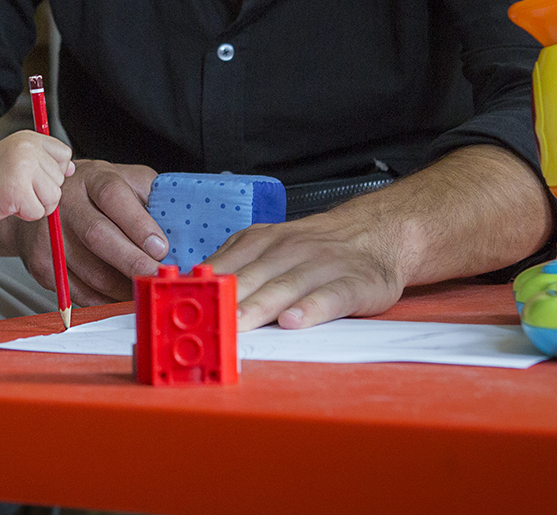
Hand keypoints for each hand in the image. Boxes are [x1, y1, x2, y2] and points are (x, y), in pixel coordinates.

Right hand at [0, 130, 72, 228]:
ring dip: (37, 203)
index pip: (64, 154)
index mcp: (29, 138)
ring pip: (53, 197)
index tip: (37, 175)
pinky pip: (39, 211)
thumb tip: (71, 168)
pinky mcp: (18, 191)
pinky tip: (11, 203)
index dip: (54, 170)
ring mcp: (23, 169)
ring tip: (18, 195)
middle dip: (43, 189)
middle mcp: (28, 149)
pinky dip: (26, 214)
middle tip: (20, 186)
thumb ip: (45, 160)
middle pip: (60, 178)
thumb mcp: (19, 157)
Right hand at [14, 159, 167, 304]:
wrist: (46, 201)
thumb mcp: (126, 180)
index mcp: (93, 179)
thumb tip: (180, 226)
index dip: (138, 224)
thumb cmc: (94, 193)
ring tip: (146, 288)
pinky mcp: (43, 264)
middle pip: (98, 235)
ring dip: (122, 286)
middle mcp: (67, 204)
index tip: (160, 247)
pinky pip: (78, 291)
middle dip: (132, 261)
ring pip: (89, 269)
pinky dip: (105, 299)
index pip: (113, 197)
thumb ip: (151, 197)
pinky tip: (122, 296)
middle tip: (156, 276)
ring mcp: (50, 236)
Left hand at [205, 203, 409, 330]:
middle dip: (226, 300)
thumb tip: (191, 287)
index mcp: (264, 240)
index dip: (203, 285)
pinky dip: (310, 309)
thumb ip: (237, 264)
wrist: (376, 232)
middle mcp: (290, 249)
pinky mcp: (353, 284)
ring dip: (260, 306)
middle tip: (203, 321)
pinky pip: (329, 297)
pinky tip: (293, 321)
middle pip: (252, 277)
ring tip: (239, 324)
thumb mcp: (272, 245)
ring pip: (285, 287)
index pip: (227, 263)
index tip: (180, 303)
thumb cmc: (316, 248)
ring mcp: (322, 266)